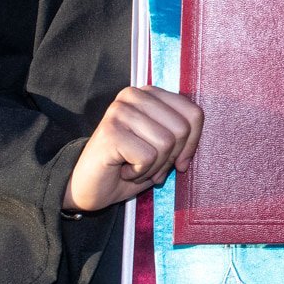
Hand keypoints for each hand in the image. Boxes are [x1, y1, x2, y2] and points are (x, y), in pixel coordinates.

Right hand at [63, 85, 204, 213]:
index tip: (178, 163)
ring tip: (133, 167)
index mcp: (149, 94)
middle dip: (170, 158)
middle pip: (182, 129)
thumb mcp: (162, 150)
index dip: (192, 144)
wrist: (89, 189)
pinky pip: (147, 157)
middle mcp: (133, 95)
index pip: (194, 113)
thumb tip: (193, 141)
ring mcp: (119, 111)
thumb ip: (181, 136)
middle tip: (149, 167)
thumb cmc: (128, 167)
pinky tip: (122, 170)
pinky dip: (139, 173)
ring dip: (154, 167)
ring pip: (166, 143)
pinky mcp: (110, 130)